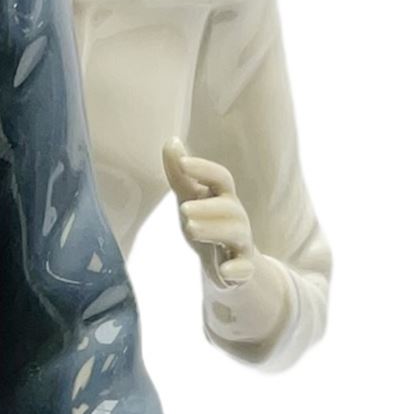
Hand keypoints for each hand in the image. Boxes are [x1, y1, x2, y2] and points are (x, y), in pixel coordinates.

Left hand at [162, 138, 289, 349]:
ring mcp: (241, 244)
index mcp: (224, 198)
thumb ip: (181, 176)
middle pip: (230, 208)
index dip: (205, 170)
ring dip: (215, 230)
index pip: (222, 179)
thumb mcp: (192, 201)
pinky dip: (237, 269)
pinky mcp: (242, 269)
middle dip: (208, 206)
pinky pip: (244, 269)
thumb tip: (170, 141)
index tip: (184, 163)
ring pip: (236, 234)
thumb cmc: (209, 226)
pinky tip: (225, 272)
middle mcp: (236, 218)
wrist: (230, 267)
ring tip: (190, 228)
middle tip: (183, 209)